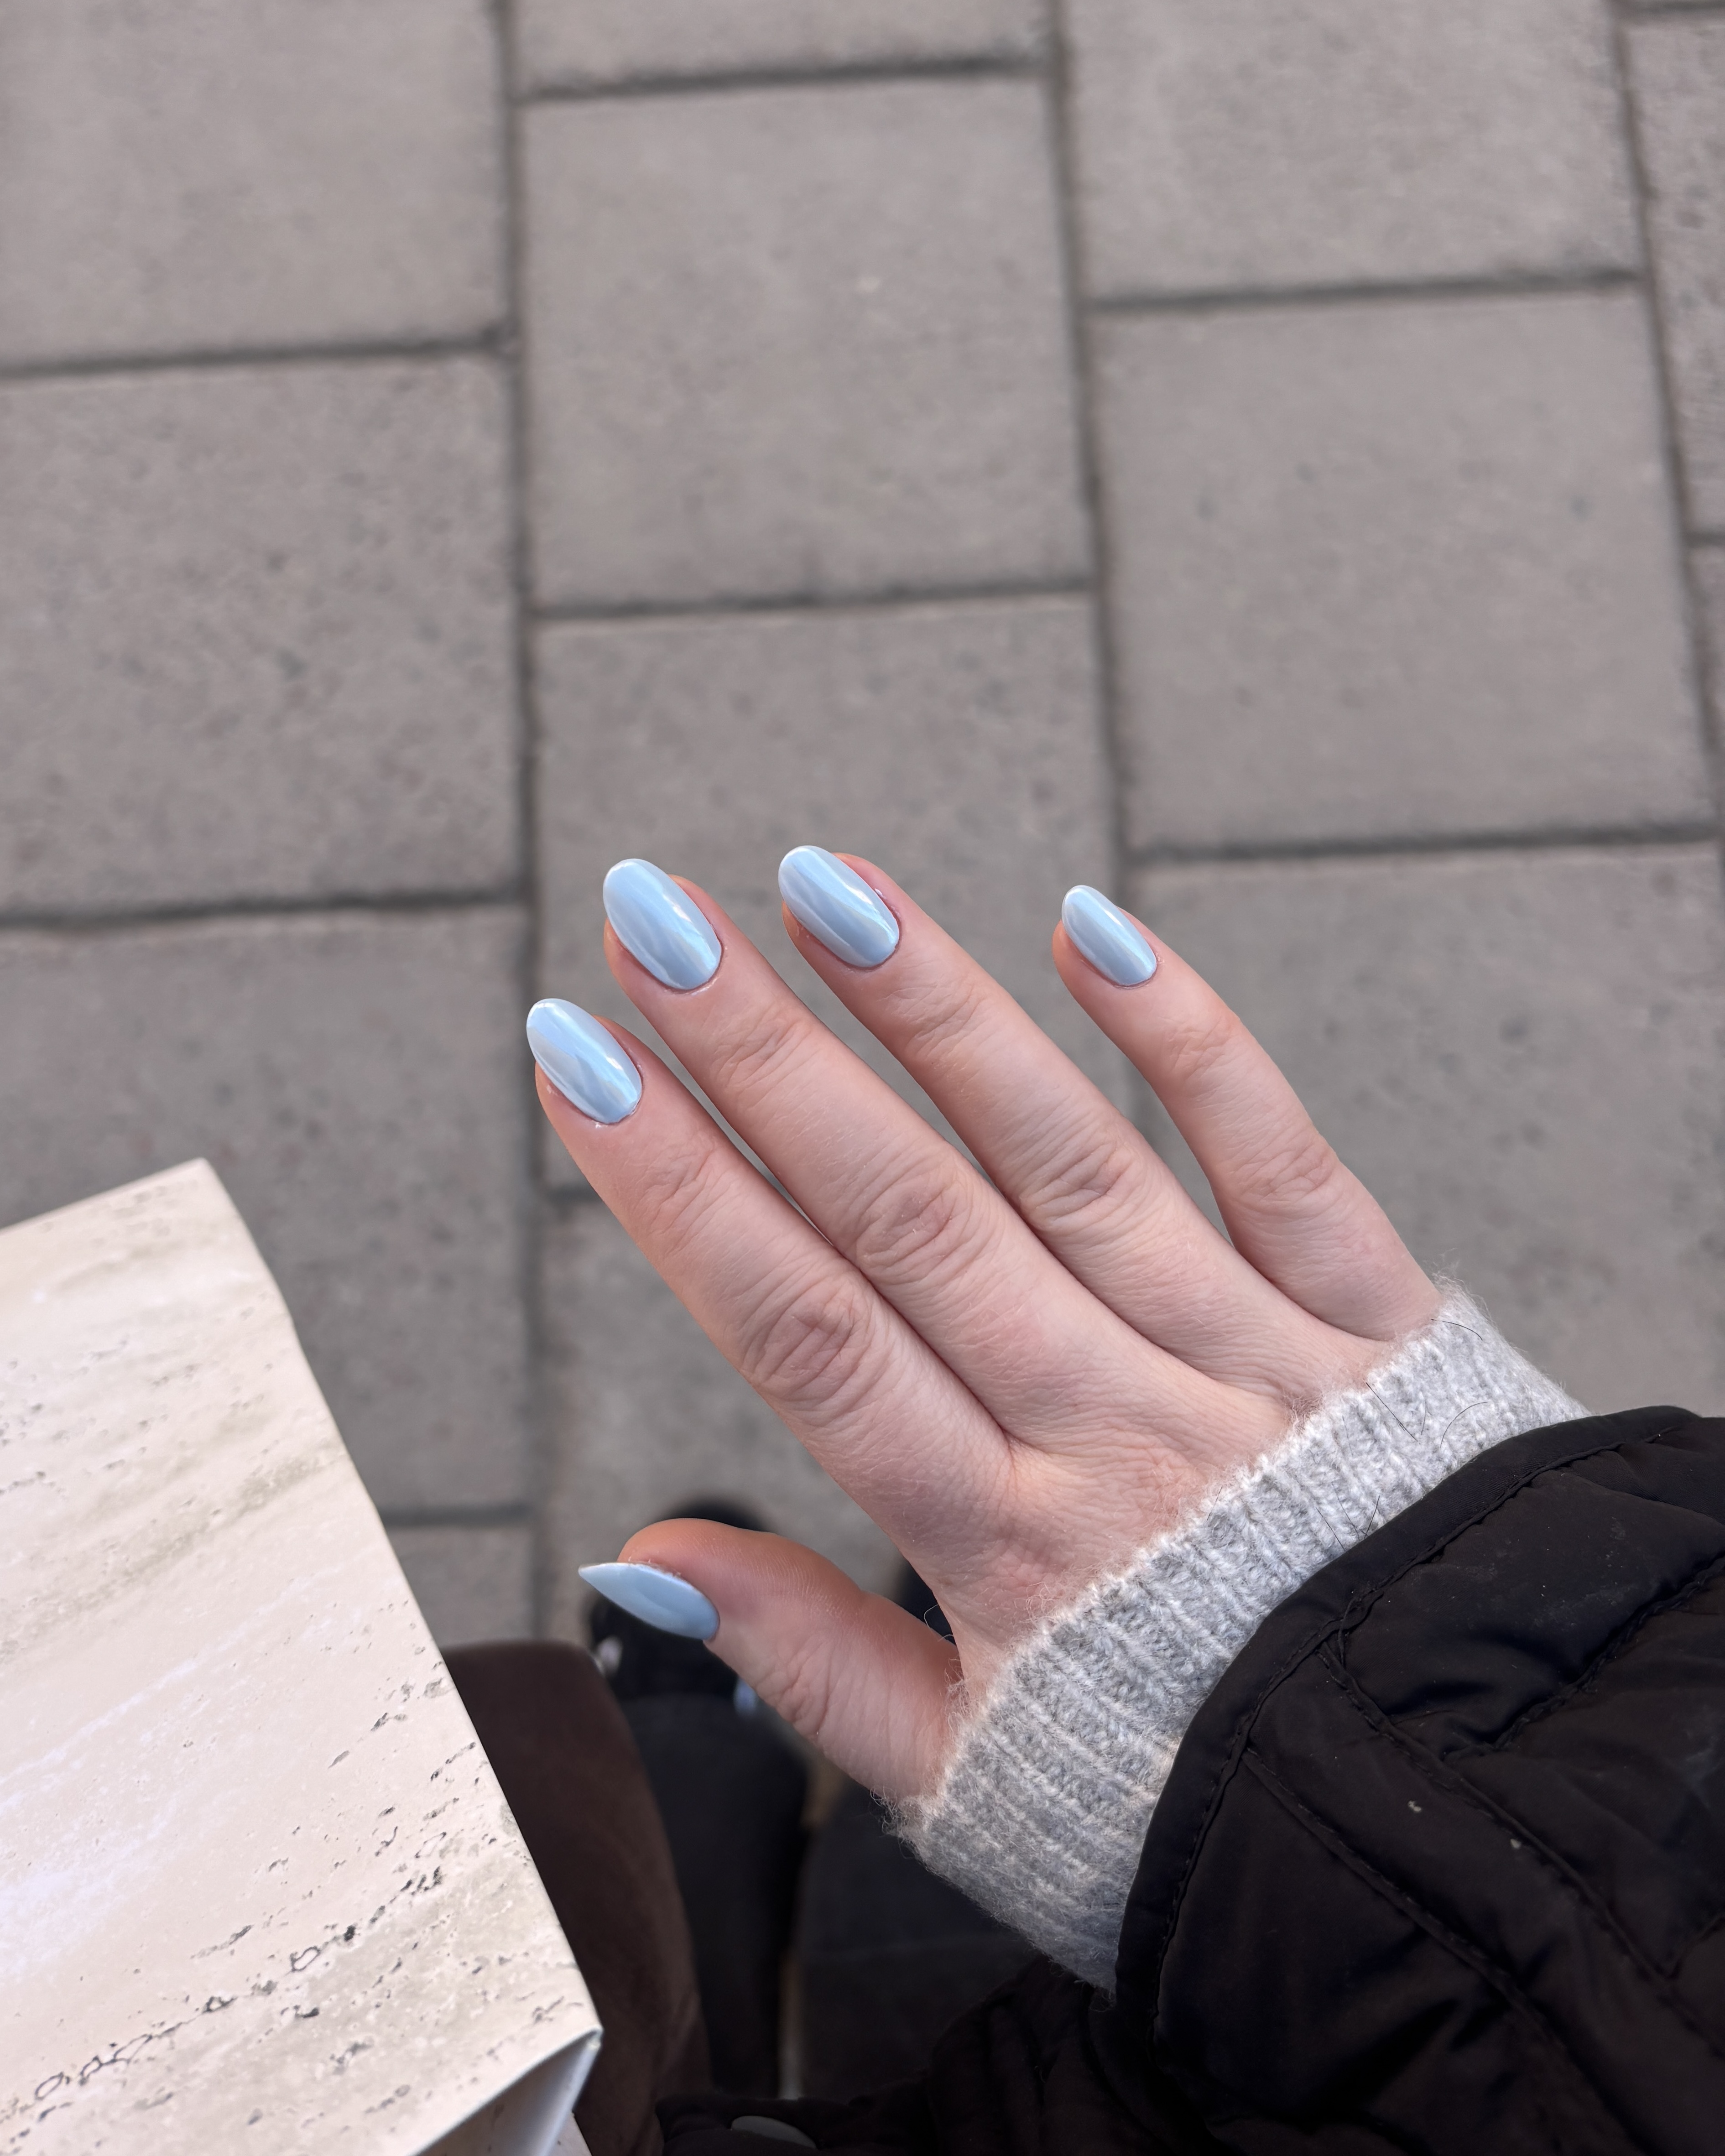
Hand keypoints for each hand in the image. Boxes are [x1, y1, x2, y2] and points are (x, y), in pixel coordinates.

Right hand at [535, 855, 1437, 1802]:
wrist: (1461, 1815)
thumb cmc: (1192, 1786)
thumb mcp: (974, 1778)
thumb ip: (805, 1658)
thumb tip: (643, 1562)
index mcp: (1010, 1546)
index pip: (805, 1332)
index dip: (680, 1192)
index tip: (582, 1063)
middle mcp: (1119, 1427)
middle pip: (910, 1215)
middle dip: (764, 1058)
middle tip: (657, 921)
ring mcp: (1249, 1357)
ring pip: (1066, 1159)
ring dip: (937, 1014)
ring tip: (820, 888)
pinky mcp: (1367, 1315)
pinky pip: (1273, 1154)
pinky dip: (1187, 1039)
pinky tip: (1087, 926)